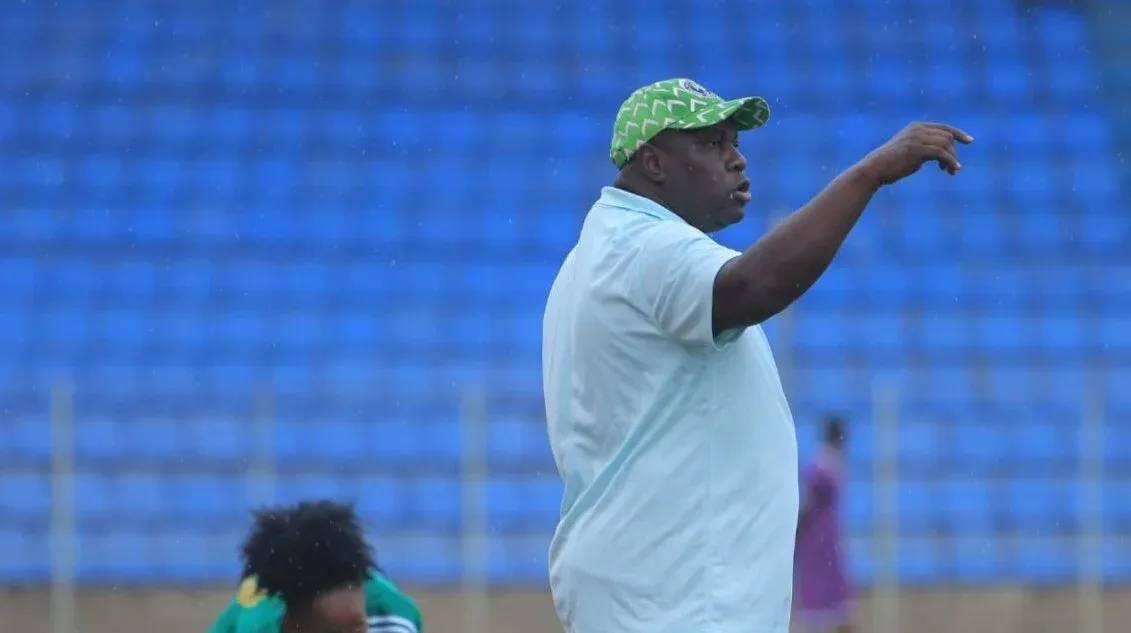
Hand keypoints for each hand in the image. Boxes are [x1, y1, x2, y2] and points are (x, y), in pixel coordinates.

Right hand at [857, 122, 973, 185]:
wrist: (873, 169)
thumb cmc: (889, 165)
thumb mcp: (907, 151)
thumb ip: (923, 148)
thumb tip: (940, 155)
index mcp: (915, 127)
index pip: (943, 127)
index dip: (958, 133)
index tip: (969, 141)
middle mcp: (917, 129)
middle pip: (947, 136)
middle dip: (953, 152)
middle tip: (952, 169)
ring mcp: (917, 138)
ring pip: (946, 144)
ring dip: (952, 159)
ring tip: (951, 172)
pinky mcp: (918, 150)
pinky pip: (942, 153)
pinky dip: (950, 161)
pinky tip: (953, 170)